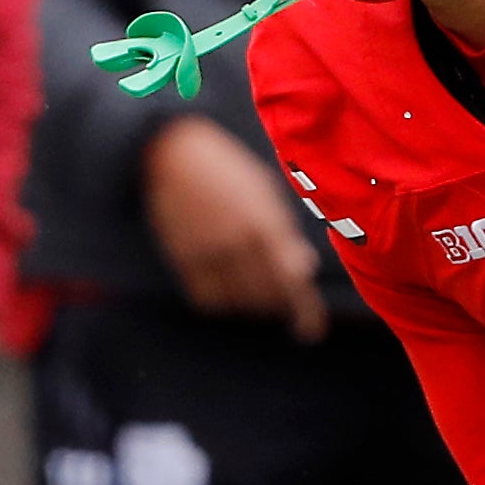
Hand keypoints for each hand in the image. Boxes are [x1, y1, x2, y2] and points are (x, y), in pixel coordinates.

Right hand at [143, 117, 327, 338]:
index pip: (292, 281)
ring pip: (236, 303)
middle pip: (265, 298)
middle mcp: (238, 242)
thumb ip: (284, 233)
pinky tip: (225, 290)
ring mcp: (208, 251)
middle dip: (276, 303)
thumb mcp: (265, 193)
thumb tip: (304, 268)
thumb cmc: (228, 170)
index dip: (305, 313)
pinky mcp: (183, 257)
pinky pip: (206, 298)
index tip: (310, 332)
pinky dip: (220, 302)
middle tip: (277, 298)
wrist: (174, 151)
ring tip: (251, 289)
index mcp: (266, 224)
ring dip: (249, 304)